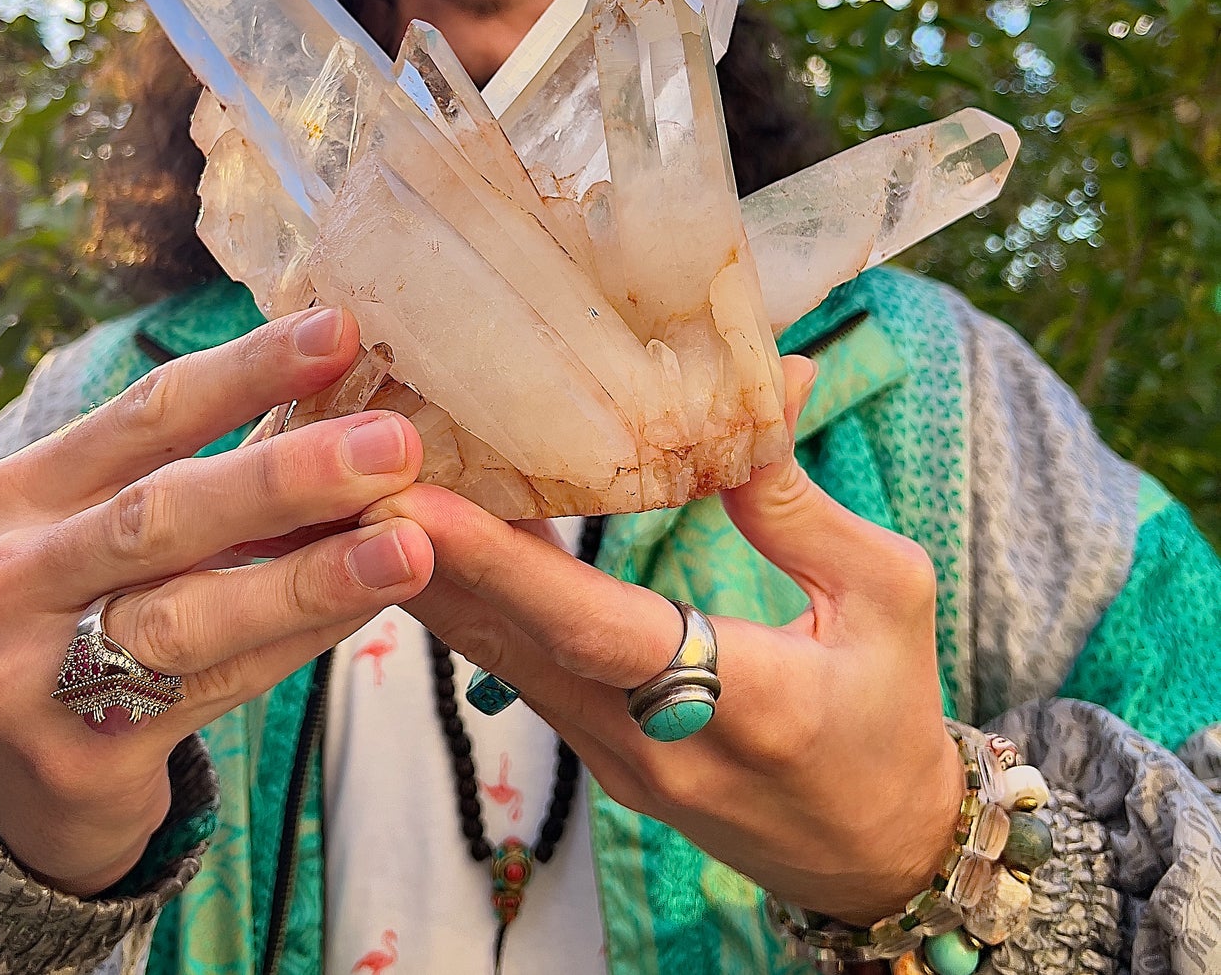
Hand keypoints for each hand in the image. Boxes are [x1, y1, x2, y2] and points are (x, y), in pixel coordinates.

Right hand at [0, 306, 434, 895]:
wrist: (35, 776)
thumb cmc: (110, 611)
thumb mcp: (130, 527)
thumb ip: (219, 471)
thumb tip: (355, 402)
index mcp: (26, 491)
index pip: (145, 412)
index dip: (246, 371)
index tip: (340, 334)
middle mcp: (6, 575)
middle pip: (158, 512)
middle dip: (286, 476)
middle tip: (393, 445)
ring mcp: (23, 674)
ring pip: (185, 615)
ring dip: (309, 576)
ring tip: (407, 546)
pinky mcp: (71, 760)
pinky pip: (210, 689)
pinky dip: (295, 643)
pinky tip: (364, 609)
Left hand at [362, 354, 961, 924]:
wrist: (876, 857)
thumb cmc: (891, 716)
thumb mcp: (884, 595)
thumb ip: (796, 501)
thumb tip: (767, 378)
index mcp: (740, 700)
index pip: (592, 630)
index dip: (501, 566)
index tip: (414, 502)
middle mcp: (649, 738)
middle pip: (506, 642)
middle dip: (418, 555)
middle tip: (344, 467)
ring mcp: (610, 756)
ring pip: (494, 656)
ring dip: (428, 573)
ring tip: (365, 483)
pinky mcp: (593, 753)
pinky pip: (514, 666)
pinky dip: (471, 599)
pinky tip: (436, 532)